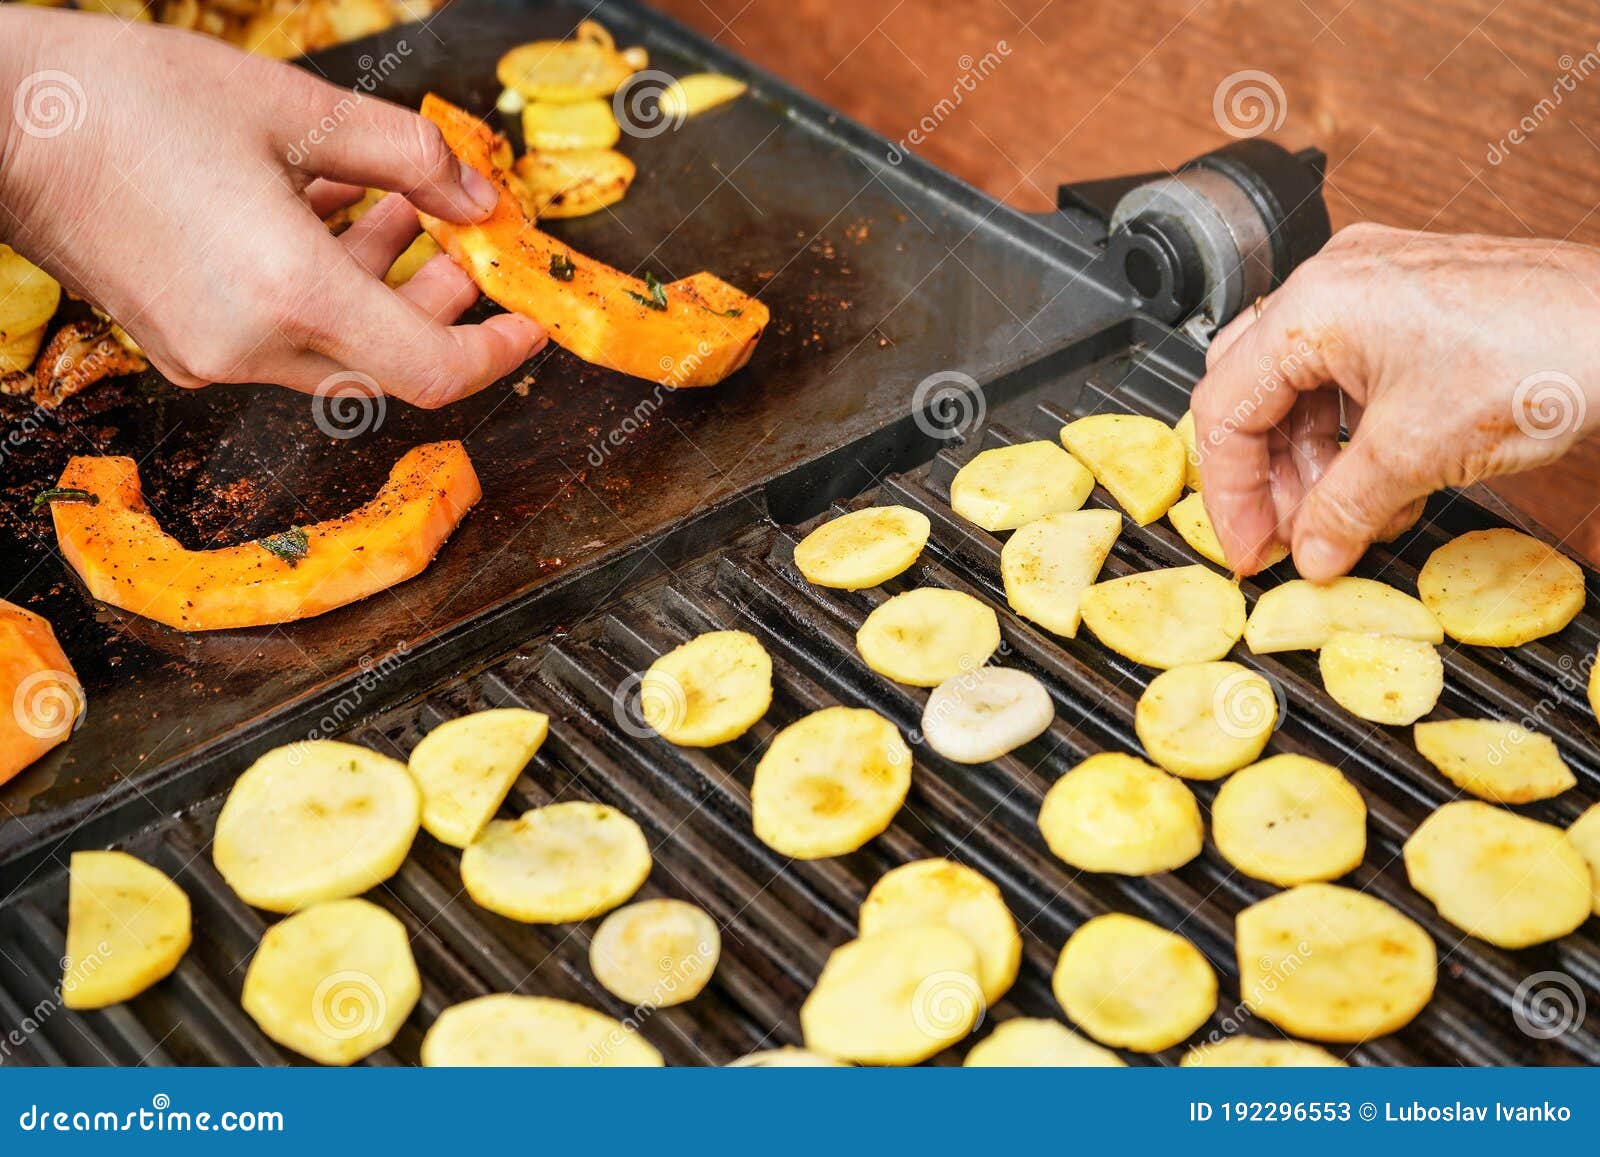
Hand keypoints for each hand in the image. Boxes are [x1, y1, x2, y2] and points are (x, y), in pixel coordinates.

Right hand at [0, 9, 544, 407]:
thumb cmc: (126, 101)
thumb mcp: (293, 107)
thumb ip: (408, 156)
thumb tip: (478, 192)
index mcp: (289, 296)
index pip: (434, 371)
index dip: (497, 354)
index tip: (529, 321)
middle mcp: (251, 346)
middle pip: (389, 360)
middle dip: (440, 304)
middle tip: (460, 239)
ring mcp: (209, 354)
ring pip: (337, 345)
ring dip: (383, 284)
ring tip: (400, 205)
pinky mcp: (180, 341)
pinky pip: (283, 334)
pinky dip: (325, 285)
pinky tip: (330, 210)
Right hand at [1191, 223, 1599, 578]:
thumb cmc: (1543, 356)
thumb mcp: (1416, 457)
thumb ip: (1342, 511)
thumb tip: (1310, 553)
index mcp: (1314, 305)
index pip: (1226, 408)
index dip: (1229, 493)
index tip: (1249, 548)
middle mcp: (1334, 282)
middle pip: (1252, 390)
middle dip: (1263, 474)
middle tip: (1283, 536)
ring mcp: (1374, 285)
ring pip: (1301, 384)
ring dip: (1309, 461)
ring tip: (1338, 520)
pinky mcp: (1413, 301)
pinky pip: (1350, 371)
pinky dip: (1350, 432)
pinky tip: (1378, 485)